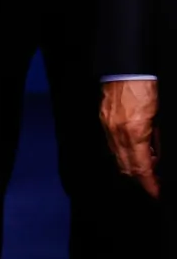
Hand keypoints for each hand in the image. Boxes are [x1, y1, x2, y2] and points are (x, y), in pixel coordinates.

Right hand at [102, 79, 159, 197]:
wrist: (125, 68)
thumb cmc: (145, 89)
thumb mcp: (158, 118)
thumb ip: (155, 139)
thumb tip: (155, 156)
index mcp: (134, 133)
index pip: (141, 168)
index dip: (149, 184)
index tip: (156, 192)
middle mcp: (117, 132)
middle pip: (126, 167)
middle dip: (140, 178)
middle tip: (153, 183)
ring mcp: (107, 126)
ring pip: (117, 156)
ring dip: (131, 165)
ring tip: (146, 165)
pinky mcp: (103, 119)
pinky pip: (112, 143)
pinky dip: (123, 151)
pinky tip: (133, 149)